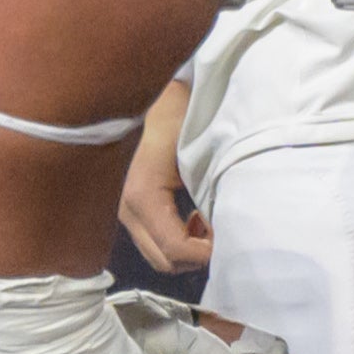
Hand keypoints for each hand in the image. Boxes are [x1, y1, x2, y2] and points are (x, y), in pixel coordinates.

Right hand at [119, 81, 209, 271]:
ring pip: (157, 255)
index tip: (229, 235)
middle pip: (163, 261)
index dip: (207, 253)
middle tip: (222, 232)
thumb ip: (210, 194)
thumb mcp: (199, 155)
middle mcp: (127, 210)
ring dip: (186, 249)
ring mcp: (124, 210)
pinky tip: (193, 216)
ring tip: (208, 222)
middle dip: (196, 256)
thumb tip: (226, 229)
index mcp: (142, 197)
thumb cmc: (182, 115)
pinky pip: (153, 240)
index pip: (174, 250)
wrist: (156, 92)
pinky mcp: (129, 207)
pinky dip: (176, 240)